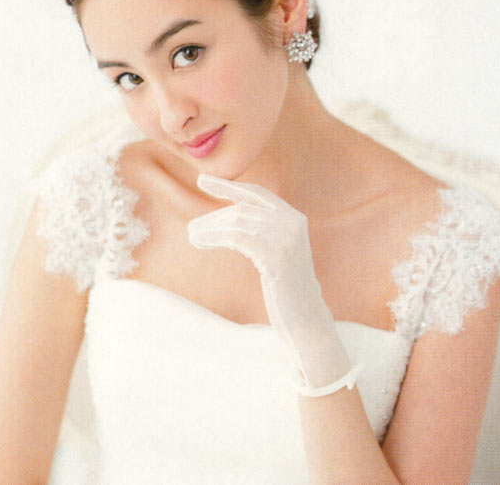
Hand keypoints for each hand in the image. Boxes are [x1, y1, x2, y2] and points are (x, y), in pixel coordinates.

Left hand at [188, 174, 361, 396]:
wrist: (306, 320)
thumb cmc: (286, 290)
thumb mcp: (277, 254)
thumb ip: (263, 232)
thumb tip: (228, 218)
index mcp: (294, 218)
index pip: (257, 194)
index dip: (229, 186)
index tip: (204, 179)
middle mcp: (292, 222)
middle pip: (242, 209)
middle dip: (214, 217)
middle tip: (192, 228)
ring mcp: (286, 237)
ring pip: (237, 221)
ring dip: (209, 227)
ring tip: (192, 236)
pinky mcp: (275, 254)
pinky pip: (236, 236)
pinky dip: (214, 236)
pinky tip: (201, 241)